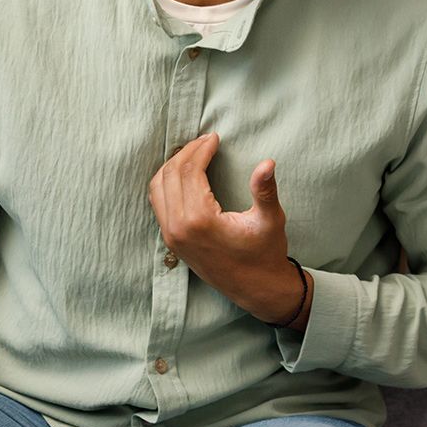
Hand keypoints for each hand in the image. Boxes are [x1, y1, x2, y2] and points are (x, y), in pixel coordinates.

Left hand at [149, 132, 309, 326]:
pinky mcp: (171, 241)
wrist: (256, 289)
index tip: (215, 137)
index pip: (190, 171)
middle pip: (169, 175)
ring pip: (157, 188)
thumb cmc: (265, 254)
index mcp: (199, 220)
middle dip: (186, 153)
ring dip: (173, 166)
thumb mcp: (270, 221)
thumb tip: (267, 163)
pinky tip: (184, 174)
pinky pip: (158, 203)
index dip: (201, 150)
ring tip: (194, 153)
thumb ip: (265, 190)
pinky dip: (166, 182)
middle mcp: (178, 228)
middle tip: (205, 141)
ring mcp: (171, 236)